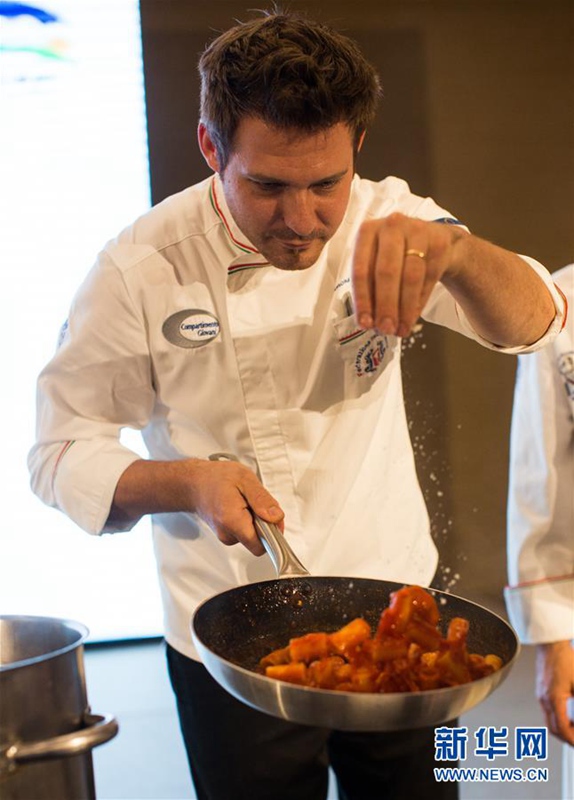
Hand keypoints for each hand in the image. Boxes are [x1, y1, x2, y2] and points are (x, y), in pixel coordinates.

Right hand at [184, 458, 284, 555]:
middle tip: (255, 502)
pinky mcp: (226, 534)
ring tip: (245, 501)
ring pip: (253, 536)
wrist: (194, 483)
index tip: (272, 516)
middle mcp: (227, 533)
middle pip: (258, 540)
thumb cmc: (216, 478)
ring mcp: (225, 536)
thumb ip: (262, 499)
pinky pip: (245, 532)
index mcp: (232, 520)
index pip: (259, 546)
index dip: (272, 532)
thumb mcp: (244, 479)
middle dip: (264, 522)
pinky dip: (248, 520)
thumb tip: (276, 517)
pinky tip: (241, 506)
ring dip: (256, 520)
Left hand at [351, 212, 465, 336]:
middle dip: (386, 305)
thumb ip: (369, 287)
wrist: (433, 239)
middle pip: (387, 272)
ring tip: (400, 330)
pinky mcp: (439, 242)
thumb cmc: (396, 255)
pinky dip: (419, 302)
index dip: (363, 300)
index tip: (365, 324)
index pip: (361, 270)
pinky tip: (412, 317)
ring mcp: (418, 231)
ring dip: (405, 308)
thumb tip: (370, 323)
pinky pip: (429, 278)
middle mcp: (392, 226)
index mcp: (367, 231)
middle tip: (385, 330)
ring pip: (411, 276)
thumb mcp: (376, 261)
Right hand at [535, 641, 573, 745]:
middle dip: (567, 739)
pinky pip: (548, 713)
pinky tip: (568, 717)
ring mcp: (541, 695)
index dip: (572, 740)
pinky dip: (558, 720)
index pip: (562, 729)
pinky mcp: (541, 691)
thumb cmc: (565, 659)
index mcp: (554, 699)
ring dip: (562, 730)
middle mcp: (544, 699)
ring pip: (549, 722)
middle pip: (553, 729)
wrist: (551, 645)